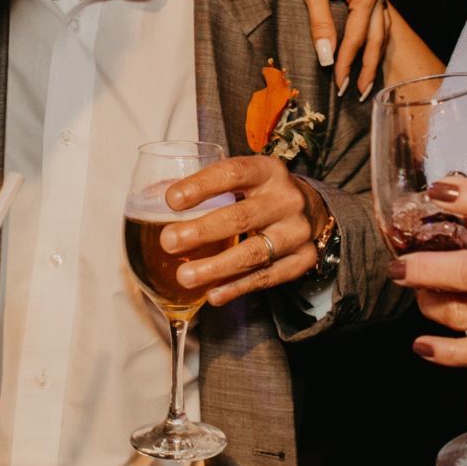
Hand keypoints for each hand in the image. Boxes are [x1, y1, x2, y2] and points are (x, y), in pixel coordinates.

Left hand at [162, 155, 319, 305]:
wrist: (311, 212)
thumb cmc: (261, 195)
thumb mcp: (244, 180)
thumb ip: (209, 188)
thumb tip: (154, 200)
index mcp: (267, 171)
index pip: (233, 173)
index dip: (201, 186)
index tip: (171, 200)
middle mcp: (286, 199)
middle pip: (241, 217)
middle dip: (201, 232)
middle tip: (169, 242)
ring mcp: (297, 231)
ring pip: (254, 253)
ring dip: (216, 267)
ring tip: (184, 277)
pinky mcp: (303, 260)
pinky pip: (266, 278)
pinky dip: (237, 288)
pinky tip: (213, 294)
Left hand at [280, 0, 385, 95]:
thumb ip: (321, 24)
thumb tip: (328, 59)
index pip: (358, 36)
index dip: (348, 63)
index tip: (339, 85)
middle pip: (377, 36)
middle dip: (368, 66)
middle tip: (359, 93)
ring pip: (380, 27)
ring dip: (372, 54)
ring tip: (364, 78)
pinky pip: (375, 16)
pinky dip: (371, 36)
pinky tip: (365, 48)